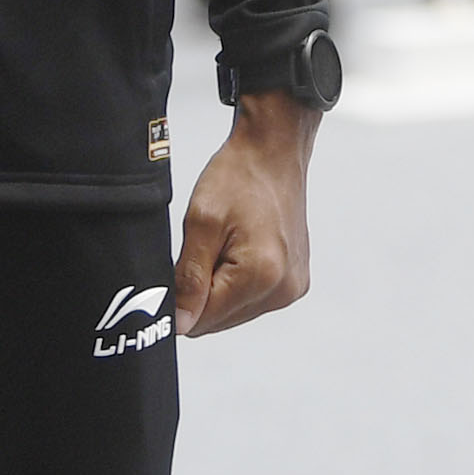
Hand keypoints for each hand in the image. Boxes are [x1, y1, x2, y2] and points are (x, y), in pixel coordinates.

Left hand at [174, 92, 315, 335]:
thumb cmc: (240, 175)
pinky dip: (238, 281)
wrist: (273, 150)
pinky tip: (241, 249)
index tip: (183, 263)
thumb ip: (188, 280)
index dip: (182, 296)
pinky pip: (252, 299)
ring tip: (226, 244)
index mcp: (262, 276)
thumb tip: (178, 324)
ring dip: (220, 287)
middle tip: (207, 247)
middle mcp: (284, 288)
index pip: (201, 321)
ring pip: (234, 312)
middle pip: (219, 321)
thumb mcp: (200, 223)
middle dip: (202, 292)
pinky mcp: (295, 280)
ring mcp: (293, 286)